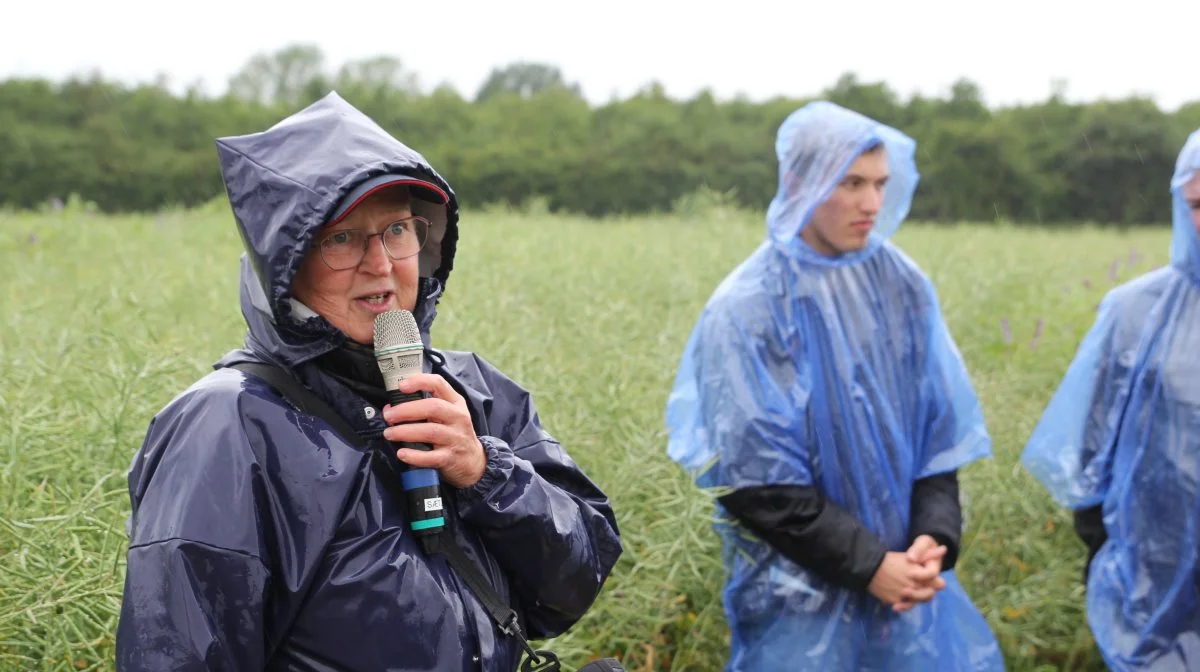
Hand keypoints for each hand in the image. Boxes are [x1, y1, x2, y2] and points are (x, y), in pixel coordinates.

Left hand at [381, 373, 485, 489]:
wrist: (473, 461)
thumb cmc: (454, 434)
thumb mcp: (448, 414)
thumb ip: (424, 407)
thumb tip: (391, 408)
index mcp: (455, 403)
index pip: (439, 384)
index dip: (419, 382)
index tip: (401, 386)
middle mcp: (458, 418)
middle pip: (433, 407)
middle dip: (407, 410)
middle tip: (389, 416)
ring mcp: (456, 438)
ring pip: (430, 431)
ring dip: (405, 432)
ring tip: (389, 434)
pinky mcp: (450, 458)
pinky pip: (431, 457)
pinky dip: (414, 455)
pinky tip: (402, 453)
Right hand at [868, 547, 947, 612]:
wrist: (870, 567)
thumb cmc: (891, 559)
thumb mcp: (911, 556)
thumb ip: (929, 555)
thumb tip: (944, 548)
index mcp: (921, 575)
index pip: (939, 584)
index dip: (935, 581)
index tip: (930, 579)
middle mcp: (915, 587)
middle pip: (929, 595)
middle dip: (926, 591)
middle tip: (919, 586)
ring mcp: (905, 595)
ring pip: (917, 602)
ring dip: (915, 598)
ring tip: (908, 591)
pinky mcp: (895, 601)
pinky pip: (904, 606)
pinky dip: (902, 603)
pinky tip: (899, 598)